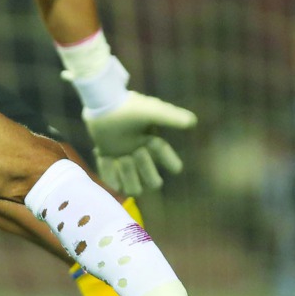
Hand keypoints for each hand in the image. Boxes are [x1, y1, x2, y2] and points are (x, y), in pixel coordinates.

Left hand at [83, 91, 197, 196]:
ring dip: (128, 175)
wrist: (102, 105)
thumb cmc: (128, 107)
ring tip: (121, 157)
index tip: (153, 142)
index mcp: (156, 147)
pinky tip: (103, 154)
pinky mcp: (109, 165)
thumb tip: (192, 122)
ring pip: (135, 190)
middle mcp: (143, 159)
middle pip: (154, 183)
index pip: (173, 167)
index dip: (168, 160)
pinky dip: (108, 172)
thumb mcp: (152, 111)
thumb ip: (171, 117)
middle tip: (137, 150)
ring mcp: (125, 164)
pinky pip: (112, 184)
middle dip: (146, 168)